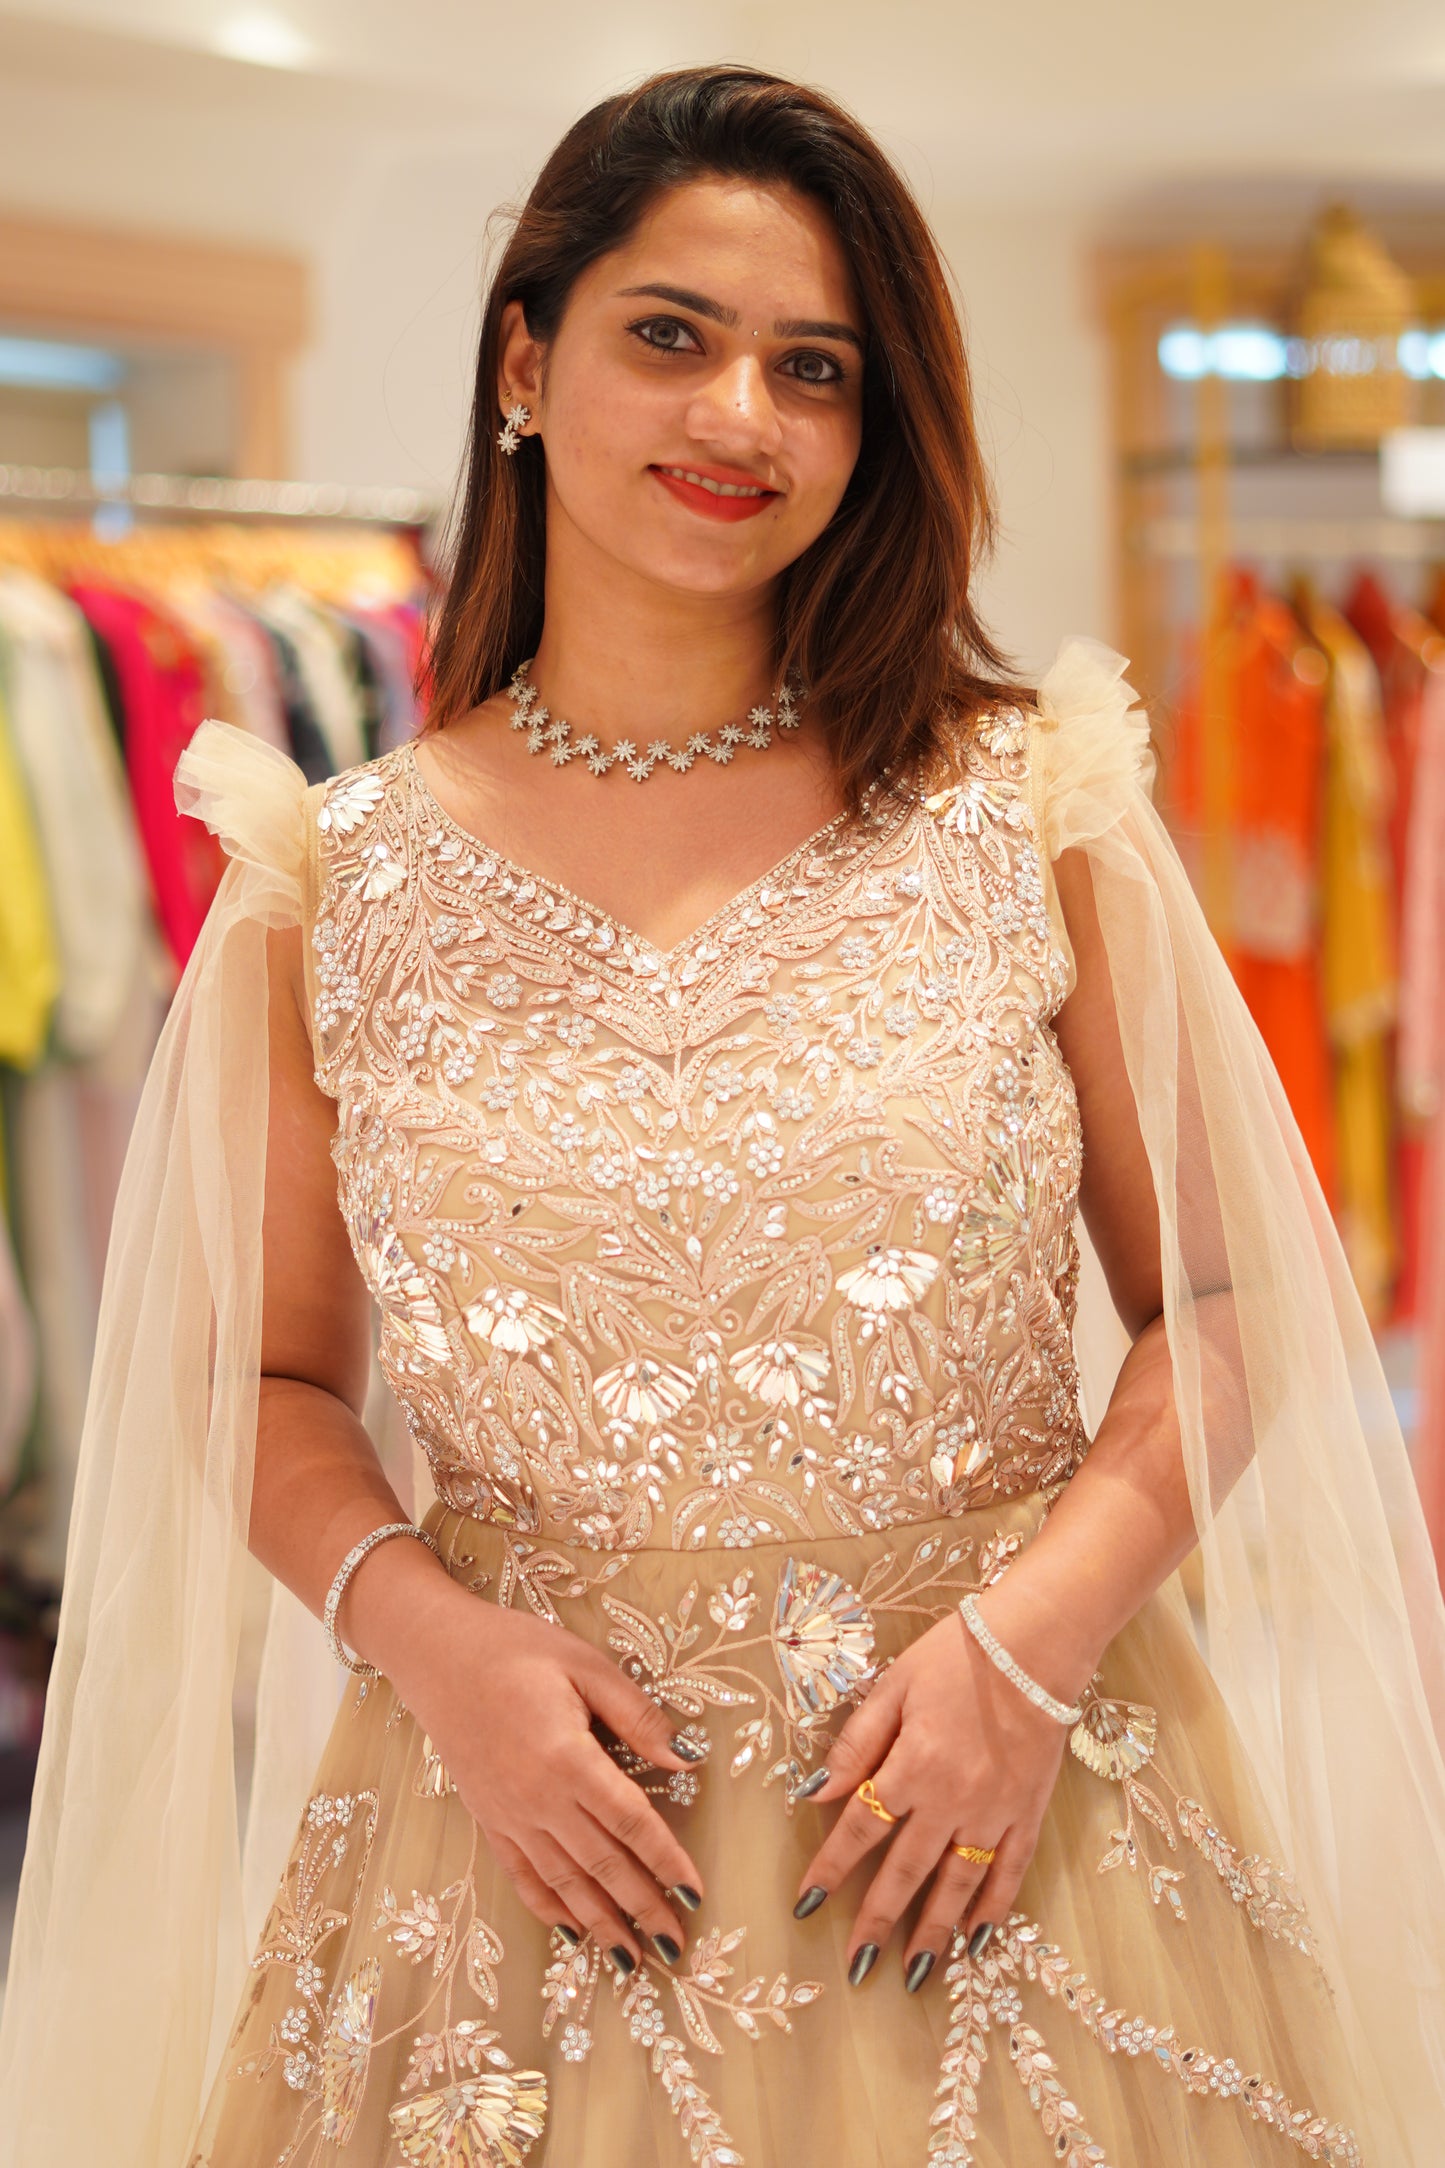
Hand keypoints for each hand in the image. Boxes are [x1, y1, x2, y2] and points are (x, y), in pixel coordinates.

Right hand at [382, 1570, 709, 1978]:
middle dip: (643, 1908)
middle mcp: (538, 1798)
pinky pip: (522, 1875)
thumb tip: (686, 1758)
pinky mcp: (488, 1819)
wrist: (436, 1654)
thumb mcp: (585, 1665)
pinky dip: (549, 1909)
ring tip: (632, 1960)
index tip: (695, 1894)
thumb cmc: (516, 1650)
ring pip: (564, 1882)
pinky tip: (572, 1932)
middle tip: (676, 1947)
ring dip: (601, 1923)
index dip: (666, 1861)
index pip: (630, 1822)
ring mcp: (509, 1815)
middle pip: (602, 1865)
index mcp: (568, 1758)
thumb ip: (636, 1717)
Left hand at [790, 1589, 1076, 1992]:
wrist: (1036, 1643)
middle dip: (876, 1921)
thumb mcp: (894, 1686)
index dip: (830, 1869)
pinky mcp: (1028, 1812)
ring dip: (932, 1932)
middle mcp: (951, 1801)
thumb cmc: (957, 1655)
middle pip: (906, 1872)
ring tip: (913, 1972)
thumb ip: (857, 1743)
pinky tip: (976, 1939)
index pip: (860, 1829)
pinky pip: (1009, 1872)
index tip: (806, 1905)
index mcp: (911, 1766)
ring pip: (957, 1885)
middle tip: (856, 1968)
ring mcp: (994, 1812)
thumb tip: (816, 1791)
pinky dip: (992, 1909)